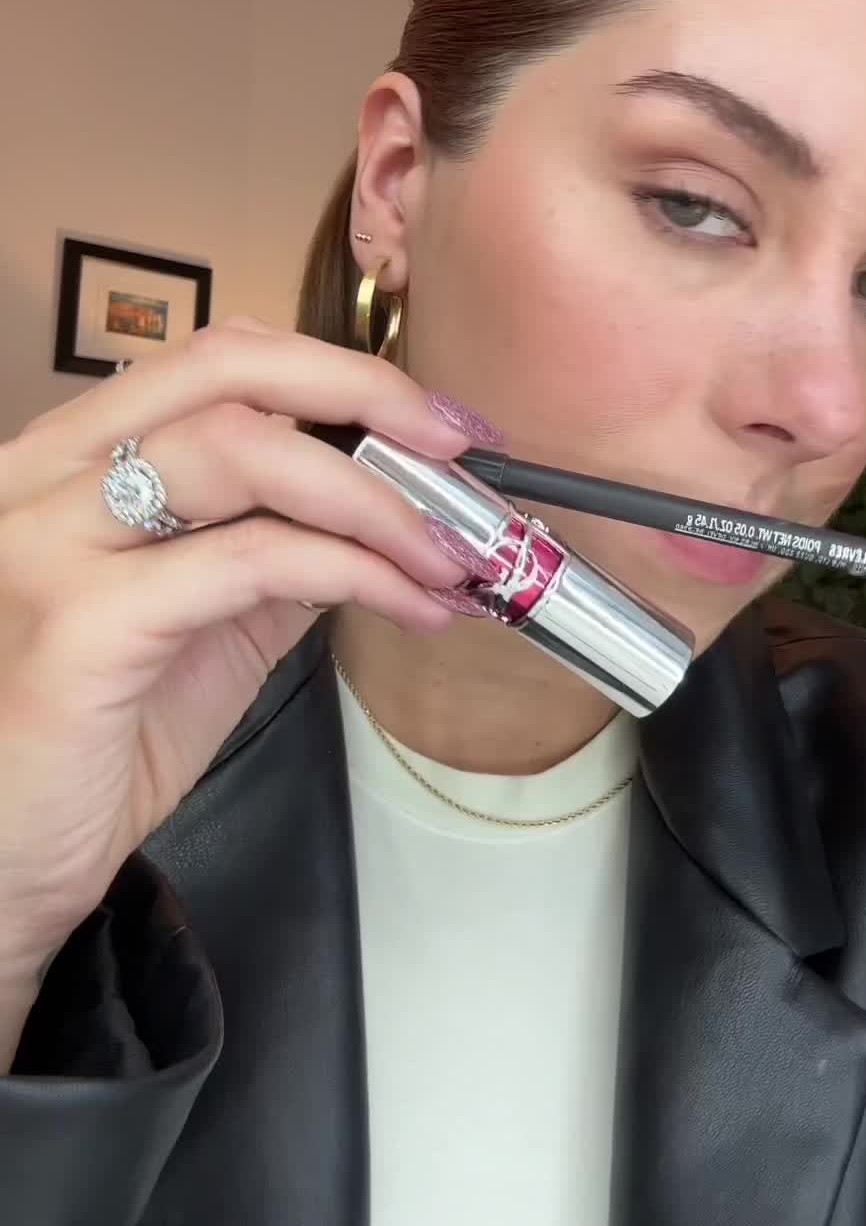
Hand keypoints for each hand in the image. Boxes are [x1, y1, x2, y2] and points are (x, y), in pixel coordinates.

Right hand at [0, 317, 497, 999]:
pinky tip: (409, 606)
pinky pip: (249, 562)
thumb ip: (267, 550)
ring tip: (450, 553)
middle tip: (460, 448)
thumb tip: (386, 507)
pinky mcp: (79, 624)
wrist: (0, 865)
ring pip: (243, 451)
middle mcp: (40, 476)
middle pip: (226, 372)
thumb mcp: (194, 623)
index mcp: (64, 459)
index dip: (337, 369)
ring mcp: (49, 542)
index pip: (212, 360)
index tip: (433, 416)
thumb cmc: (85, 743)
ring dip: (376, 497)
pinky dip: (354, 571)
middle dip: (367, 394)